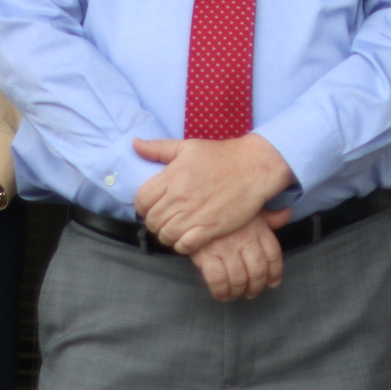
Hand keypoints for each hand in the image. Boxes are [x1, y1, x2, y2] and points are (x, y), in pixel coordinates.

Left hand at [133, 133, 295, 253]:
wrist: (255, 166)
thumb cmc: (222, 155)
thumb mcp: (188, 146)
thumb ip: (158, 148)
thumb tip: (135, 144)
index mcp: (171, 176)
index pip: (141, 201)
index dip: (142, 207)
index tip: (151, 207)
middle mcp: (180, 197)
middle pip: (152, 221)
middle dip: (154, 223)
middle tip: (164, 220)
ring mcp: (195, 213)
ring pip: (166, 235)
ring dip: (167, 235)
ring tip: (174, 230)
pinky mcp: (211, 227)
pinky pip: (185, 245)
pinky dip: (181, 245)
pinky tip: (187, 238)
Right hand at [191, 209, 291, 300]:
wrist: (194, 206)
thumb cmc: (225, 209)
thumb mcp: (249, 208)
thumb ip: (269, 216)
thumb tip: (286, 213)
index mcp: (258, 229)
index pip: (273, 255)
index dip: (275, 272)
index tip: (273, 283)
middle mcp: (244, 240)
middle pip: (257, 271)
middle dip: (256, 286)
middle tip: (252, 292)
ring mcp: (225, 249)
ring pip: (239, 278)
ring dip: (238, 291)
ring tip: (235, 295)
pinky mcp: (206, 255)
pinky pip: (218, 280)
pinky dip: (221, 292)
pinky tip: (222, 295)